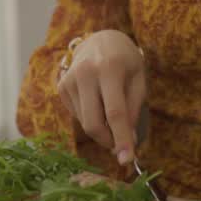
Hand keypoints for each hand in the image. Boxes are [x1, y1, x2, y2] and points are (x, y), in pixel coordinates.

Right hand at [57, 30, 146, 164]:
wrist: (101, 40)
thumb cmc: (125, 62)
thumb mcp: (138, 80)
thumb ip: (133, 110)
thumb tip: (128, 142)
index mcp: (109, 69)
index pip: (115, 112)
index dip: (122, 138)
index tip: (128, 160)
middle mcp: (85, 73)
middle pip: (93, 123)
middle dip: (109, 141)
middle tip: (121, 146)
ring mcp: (69, 80)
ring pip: (84, 123)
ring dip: (102, 130)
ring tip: (113, 117)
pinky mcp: (61, 87)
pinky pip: (78, 115)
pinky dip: (91, 118)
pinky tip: (98, 102)